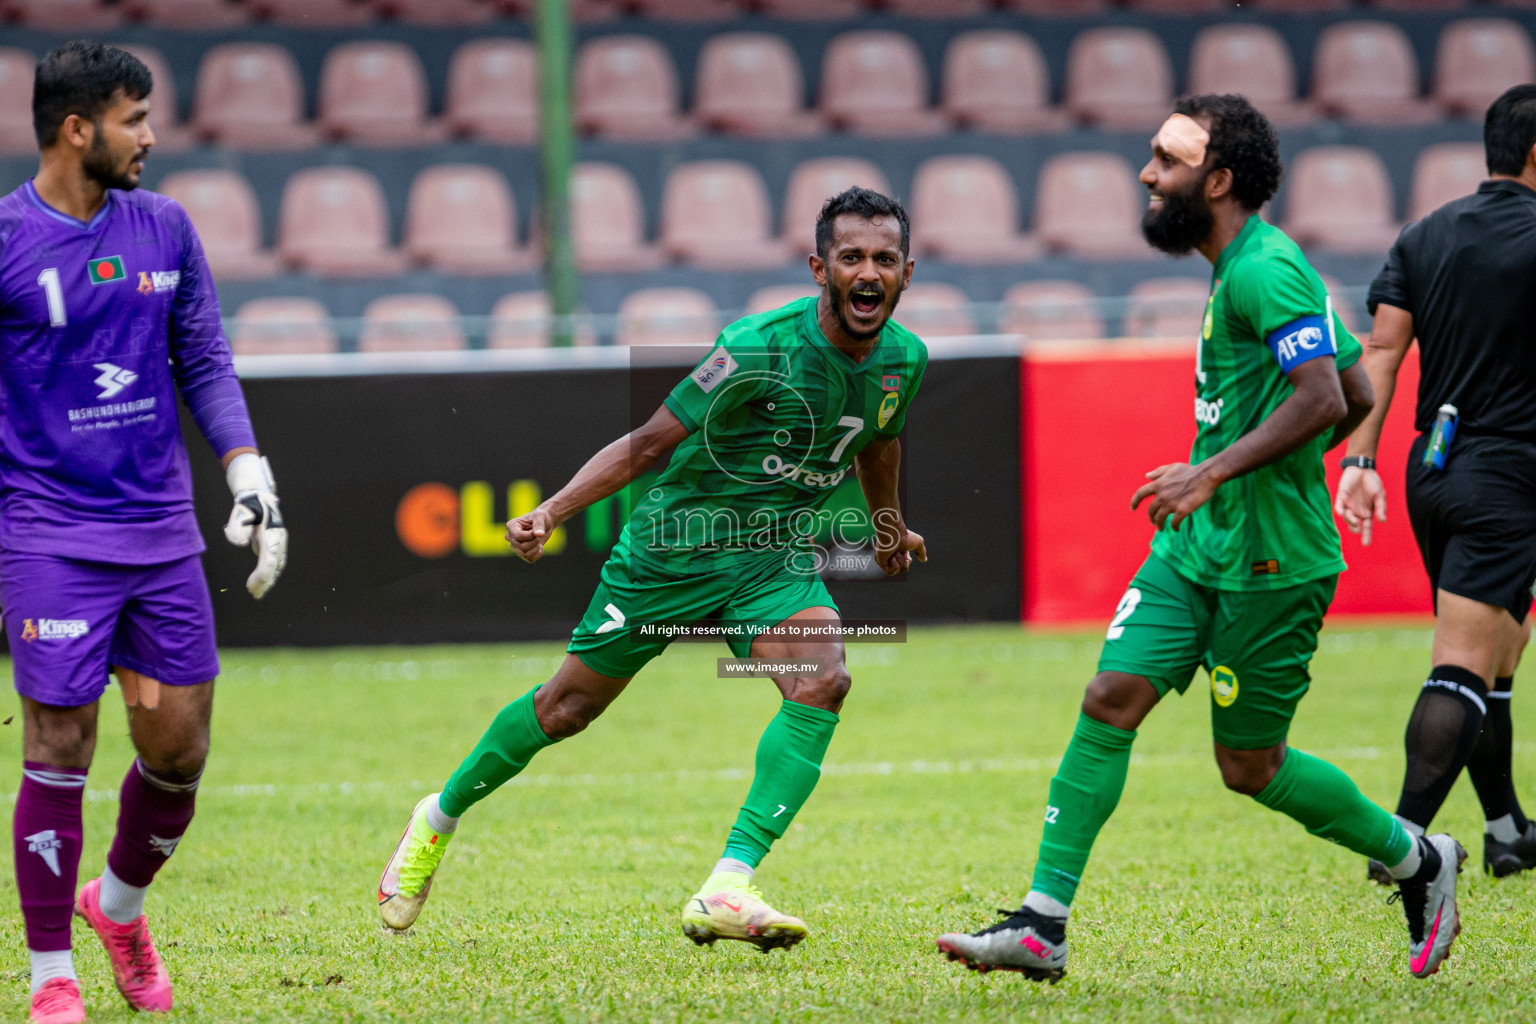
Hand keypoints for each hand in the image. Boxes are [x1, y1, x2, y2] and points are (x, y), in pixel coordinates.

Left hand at [223, 454, 286, 598]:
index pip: (269, 559)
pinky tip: (259, 584)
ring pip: (276, 567)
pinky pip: (273, 564)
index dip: (262, 575)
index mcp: (272, 534)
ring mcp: (278, 544)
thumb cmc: (249, 506)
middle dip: (265, 582)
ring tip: (256, 593)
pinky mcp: (273, 547)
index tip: (252, 585)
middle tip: (253, 594)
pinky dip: (268, 575)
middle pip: (274, 566)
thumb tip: (240, 544)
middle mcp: (278, 541)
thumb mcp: (241, 513)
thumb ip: (238, 528)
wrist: (258, 499)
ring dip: (267, 581)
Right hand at [507, 506, 556, 562]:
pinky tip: (539, 546)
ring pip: (525, 555)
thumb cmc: (541, 517)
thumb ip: (539, 525)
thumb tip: (539, 534)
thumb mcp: (540, 517)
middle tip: (538, 534)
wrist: (546, 523)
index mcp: (511, 526)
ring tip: (538, 540)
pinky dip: (537, 553)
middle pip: (522, 547)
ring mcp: (515, 546)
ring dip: (536, 548)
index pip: (517, 536)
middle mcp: (510, 537)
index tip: (536, 530)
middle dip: (534, 542)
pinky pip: (530, 559)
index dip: (530, 536)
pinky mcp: (522, 553)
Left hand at [876, 527, 926, 575]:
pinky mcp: (880, 561)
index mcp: (899, 548)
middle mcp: (892, 553)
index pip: (905, 561)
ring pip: (897, 569)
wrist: (894, 534)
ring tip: (896, 552)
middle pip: (902, 567)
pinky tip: (892, 558)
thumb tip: (924, 559)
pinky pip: (890, 572)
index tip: (907, 556)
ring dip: (900, 562)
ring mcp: (885, 558)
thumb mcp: (918, 543)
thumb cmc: (905, 536)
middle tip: (903, 555)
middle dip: (905, 563)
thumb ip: (921, 552)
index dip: (908, 561)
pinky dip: (895, 567)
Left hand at [1130, 462, 1219, 531]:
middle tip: (1153, 522)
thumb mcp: (1172, 467)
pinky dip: (1174, 527)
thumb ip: (1158, 472)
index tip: (1132, 508)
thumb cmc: (1190, 470)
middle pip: (1150, 510)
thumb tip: (1146, 476)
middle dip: (1151, 517)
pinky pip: (1174, 523)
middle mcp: (1162, 495)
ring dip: (1159, 525)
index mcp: (1158, 484)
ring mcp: (1171, 503)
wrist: (1206, 476)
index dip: (1134, 502)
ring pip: (1159, 519)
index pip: (1140, 494)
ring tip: (1161, 528)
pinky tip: (1176, 529)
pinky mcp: (1182, 510)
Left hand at [1334, 465, 1385, 545]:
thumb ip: (1381, 508)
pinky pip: (1339, 507)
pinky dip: (1340, 511)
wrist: (1363, 469)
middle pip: (1354, 525)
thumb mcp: (1380, 495)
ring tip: (1353, 518)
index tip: (1366, 544)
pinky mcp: (1341, 498)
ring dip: (1350, 519)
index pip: (1366, 527)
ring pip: (1346, 518)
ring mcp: (1348, 505)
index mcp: (1367, 512)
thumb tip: (1382, 521)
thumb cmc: (1373, 482)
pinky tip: (1343, 512)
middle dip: (1355, 528)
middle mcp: (1357, 511)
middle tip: (1358, 524)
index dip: (1366, 536)